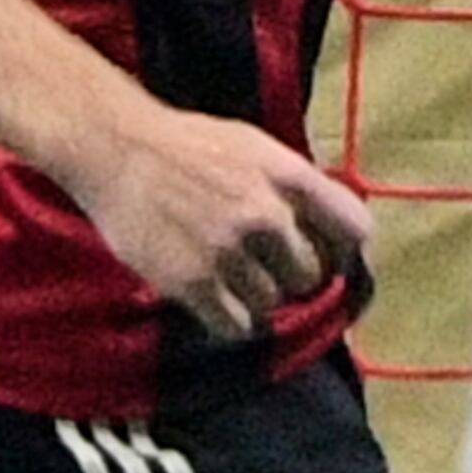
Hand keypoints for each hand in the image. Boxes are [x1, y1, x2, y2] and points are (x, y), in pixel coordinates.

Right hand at [65, 100, 371, 341]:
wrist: (118, 149)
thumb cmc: (187, 146)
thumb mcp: (253, 146)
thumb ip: (293, 185)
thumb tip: (333, 229)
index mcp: (286, 174)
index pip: (354, 227)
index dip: (348, 252)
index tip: (334, 261)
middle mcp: (264, 212)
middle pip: (311, 276)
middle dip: (291, 276)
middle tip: (264, 268)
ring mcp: (229, 249)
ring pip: (273, 304)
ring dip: (256, 299)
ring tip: (229, 277)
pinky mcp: (194, 282)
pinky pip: (237, 327)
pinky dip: (230, 320)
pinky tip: (215, 300)